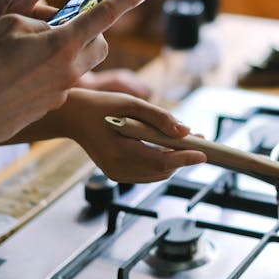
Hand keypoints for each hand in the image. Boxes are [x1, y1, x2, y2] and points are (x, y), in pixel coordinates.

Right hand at [0, 0, 152, 153]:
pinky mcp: (52, 104)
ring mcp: (63, 89)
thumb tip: (52, 31)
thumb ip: (40, 21)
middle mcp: (70, 68)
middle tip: (69, 24)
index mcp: (63, 43)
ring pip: (83, 64)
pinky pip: (63, 80)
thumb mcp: (9, 24)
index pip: (104, 15)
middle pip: (100, 44)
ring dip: (73, 51)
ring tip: (41, 48)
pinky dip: (53, 70)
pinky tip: (23, 73)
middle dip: (92, 31)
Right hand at [57, 88, 206, 182]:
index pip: (160, 161)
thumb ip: (159, 118)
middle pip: (161, 170)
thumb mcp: (132, 103)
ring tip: (189, 143)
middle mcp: (118, 169)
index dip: (184, 158)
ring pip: (156, 174)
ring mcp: (117, 175)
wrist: (74, 117)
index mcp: (120, 152)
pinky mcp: (117, 174)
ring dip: (174, 160)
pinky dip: (160, 162)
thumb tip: (186, 131)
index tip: (204, 153)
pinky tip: (169, 147)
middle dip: (183, 157)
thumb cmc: (101, 106)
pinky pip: (146, 173)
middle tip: (201, 140)